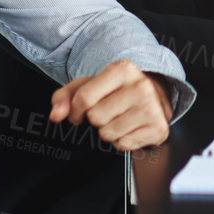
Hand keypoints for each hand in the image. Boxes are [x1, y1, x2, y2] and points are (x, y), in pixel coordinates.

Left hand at [50, 59, 173, 150]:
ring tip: (119, 118)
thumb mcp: (89, 85)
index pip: (84, 98)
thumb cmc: (116, 91)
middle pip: (96, 117)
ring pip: (108, 133)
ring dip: (109, 131)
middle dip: (96, 119)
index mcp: (123, 69)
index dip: (76, 110)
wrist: (155, 95)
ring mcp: (152, 107)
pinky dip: (122, 140)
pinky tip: (130, 127)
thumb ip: (64, 97)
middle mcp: (141, 85)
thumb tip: (56, 115)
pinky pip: (123, 145)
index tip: (80, 112)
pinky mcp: (158, 128)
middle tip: (108, 111)